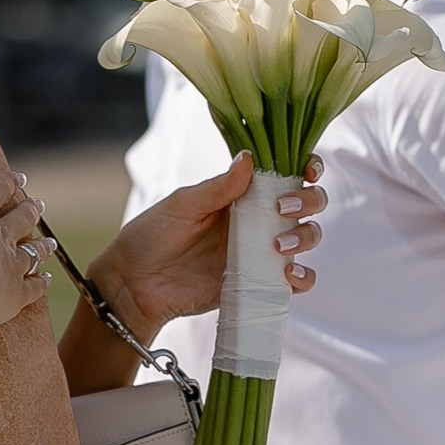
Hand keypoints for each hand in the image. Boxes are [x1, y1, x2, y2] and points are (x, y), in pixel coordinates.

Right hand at [0, 147, 47, 330]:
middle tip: (40, 204)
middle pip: (20, 219)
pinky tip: (47, 279)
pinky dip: (41, 283)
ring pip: (31, 253)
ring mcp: (10, 264)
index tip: (20, 177)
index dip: (8, 182)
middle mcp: (1, 234)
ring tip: (50, 242)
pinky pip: (32, 288)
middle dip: (29, 210)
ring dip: (41, 247)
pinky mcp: (13, 294)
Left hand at [95, 152, 326, 336]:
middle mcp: (257, 219)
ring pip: (307, 237)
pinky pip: (296, 282)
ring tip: (279, 245)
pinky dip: (303, 278)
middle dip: (308, 200)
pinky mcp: (259, 284)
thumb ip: (216, 188)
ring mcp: (261, 252)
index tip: (307, 169)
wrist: (135, 285)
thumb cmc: (152, 237)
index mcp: (241, 193)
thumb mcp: (181, 206)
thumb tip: (249, 159)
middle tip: (283, 208)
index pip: (285, 173)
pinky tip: (289, 275)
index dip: (306, 166)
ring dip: (306, 236)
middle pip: (307, 203)